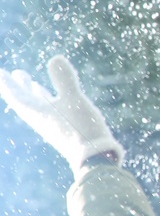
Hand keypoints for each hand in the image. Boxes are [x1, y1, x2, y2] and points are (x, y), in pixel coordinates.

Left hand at [0, 55, 124, 171]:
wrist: (94, 158)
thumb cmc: (81, 129)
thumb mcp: (74, 100)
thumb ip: (65, 80)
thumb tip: (55, 58)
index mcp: (38, 112)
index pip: (16, 95)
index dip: (7, 83)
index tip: (0, 73)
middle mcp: (41, 118)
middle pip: (24, 100)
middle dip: (18, 86)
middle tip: (12, 73)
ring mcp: (52, 125)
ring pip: (37, 106)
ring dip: (32, 92)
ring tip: (30, 82)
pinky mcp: (63, 129)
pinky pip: (49, 111)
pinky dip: (47, 101)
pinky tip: (55, 100)